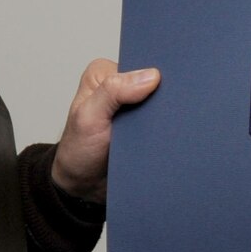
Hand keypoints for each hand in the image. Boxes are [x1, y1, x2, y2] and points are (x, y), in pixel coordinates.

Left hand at [50, 60, 160, 201]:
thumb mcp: (88, 117)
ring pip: (161, 105)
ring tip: (170, 128)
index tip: (168, 85)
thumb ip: (112, 92)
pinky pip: (163, 124)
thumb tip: (150, 76)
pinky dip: (168, 131)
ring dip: (167, 117)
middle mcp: (120, 87)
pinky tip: (172, 137)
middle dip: (163, 97)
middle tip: (170, 112)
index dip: (155, 73)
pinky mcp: (143, 127)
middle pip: (153, 84)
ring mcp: (133, 108)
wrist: (84, 186)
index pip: (138, 65)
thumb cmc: (78, 151)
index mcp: (104, 74)